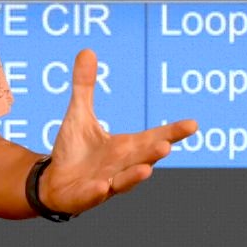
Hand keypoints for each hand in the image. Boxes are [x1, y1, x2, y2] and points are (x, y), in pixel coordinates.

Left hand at [41, 49, 196, 214]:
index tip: (193, 124)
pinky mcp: (87, 196)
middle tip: (166, 145)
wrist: (53, 180)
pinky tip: (101, 187)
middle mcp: (122, 165)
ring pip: (125, 181)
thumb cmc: (74, 150)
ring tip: (146, 171)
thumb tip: (87, 50)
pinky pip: (95, 195)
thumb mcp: (79, 113)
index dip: (173, 131)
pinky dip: (99, 192)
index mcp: (126, 147)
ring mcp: (106, 183)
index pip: (154, 137)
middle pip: (144, 159)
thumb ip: (85, 85)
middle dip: (154, 153)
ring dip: (135, 177)